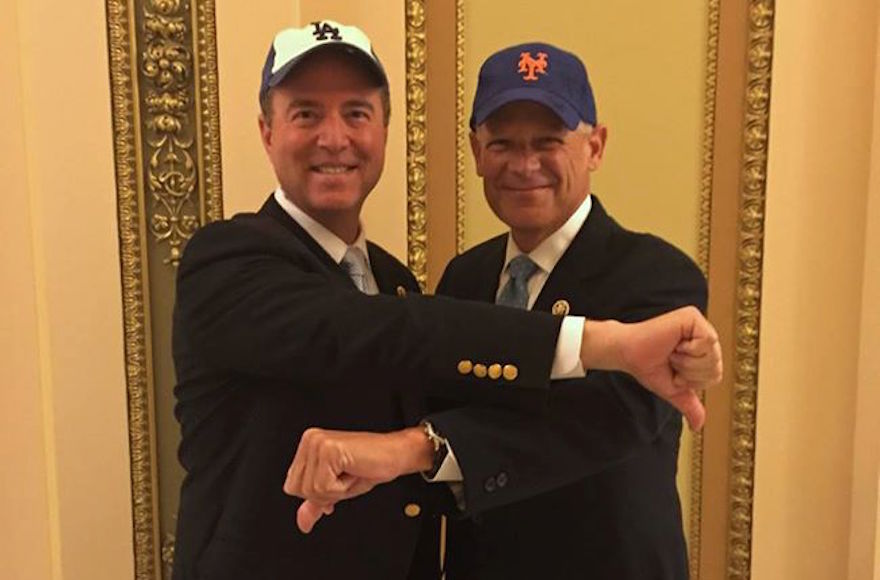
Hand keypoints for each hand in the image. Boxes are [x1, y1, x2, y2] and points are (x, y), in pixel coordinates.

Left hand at [283, 426, 432, 532]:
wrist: (395, 454)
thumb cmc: (370, 467)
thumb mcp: (337, 489)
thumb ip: (316, 503)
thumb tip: (302, 523)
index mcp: (308, 445)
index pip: (292, 486)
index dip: (317, 493)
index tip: (337, 480)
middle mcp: (310, 440)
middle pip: (298, 489)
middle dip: (325, 493)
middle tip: (345, 476)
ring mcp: (318, 443)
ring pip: (311, 490)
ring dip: (336, 490)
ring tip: (350, 473)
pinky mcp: (329, 450)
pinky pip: (325, 487)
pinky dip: (342, 488)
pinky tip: (353, 471)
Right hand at [581, 306, 721, 429]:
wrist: (627, 353)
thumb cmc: (647, 366)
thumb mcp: (673, 389)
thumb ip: (689, 404)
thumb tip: (697, 426)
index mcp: (702, 350)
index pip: (715, 375)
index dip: (693, 381)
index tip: (673, 370)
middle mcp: (703, 335)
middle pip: (716, 366)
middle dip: (690, 372)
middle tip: (672, 361)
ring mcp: (699, 324)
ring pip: (713, 355)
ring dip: (688, 361)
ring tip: (672, 352)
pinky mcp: (692, 316)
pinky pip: (707, 341)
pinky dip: (689, 350)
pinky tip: (675, 343)